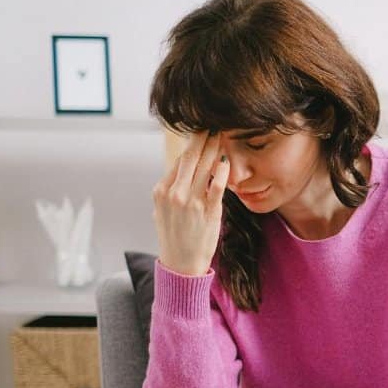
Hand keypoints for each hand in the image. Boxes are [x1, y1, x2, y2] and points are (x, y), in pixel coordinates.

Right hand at [151, 130, 230, 275]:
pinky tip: (226, 161)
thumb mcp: (163, 210)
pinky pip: (216, 188)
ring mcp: (191, 203)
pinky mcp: (208, 213)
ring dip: (213, 149)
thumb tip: (181, 170)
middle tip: (212, 124)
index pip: (179, 161)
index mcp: (161, 191)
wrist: (181, 264)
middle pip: (189, 159)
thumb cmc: (175, 236)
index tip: (201, 131)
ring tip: (221, 135)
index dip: (191, 145)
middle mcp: (174, 194)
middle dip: (201, 139)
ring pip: (203, 168)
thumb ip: (171, 189)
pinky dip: (221, 173)